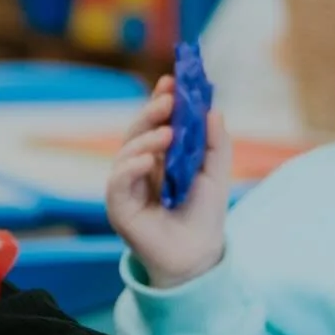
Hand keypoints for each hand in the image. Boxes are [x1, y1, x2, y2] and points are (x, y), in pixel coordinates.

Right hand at [106, 76, 231, 288]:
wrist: (198, 254)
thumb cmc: (204, 214)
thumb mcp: (216, 173)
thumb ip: (215, 142)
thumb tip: (213, 109)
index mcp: (159, 156)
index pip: (155, 121)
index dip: (161, 101)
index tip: (172, 80)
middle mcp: (139, 166)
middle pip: (137, 131)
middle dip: (150, 112)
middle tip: (167, 99)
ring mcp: (126, 185)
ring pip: (126, 151)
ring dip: (145, 138)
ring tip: (167, 133)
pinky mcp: (118, 205)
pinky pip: (118, 180)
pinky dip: (131, 166)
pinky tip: (148, 161)